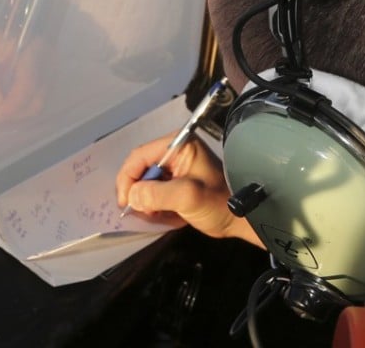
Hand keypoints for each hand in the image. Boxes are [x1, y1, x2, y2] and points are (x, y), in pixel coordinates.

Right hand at [115, 133, 261, 245]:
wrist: (240, 219)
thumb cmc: (218, 203)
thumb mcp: (187, 196)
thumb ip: (157, 194)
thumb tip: (131, 197)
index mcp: (178, 144)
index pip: (139, 156)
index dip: (127, 178)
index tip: (124, 201)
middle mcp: (174, 152)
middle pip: (139, 169)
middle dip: (137, 193)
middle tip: (141, 213)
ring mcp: (175, 168)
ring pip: (144, 183)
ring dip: (146, 202)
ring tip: (158, 216)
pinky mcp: (175, 182)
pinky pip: (153, 192)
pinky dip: (154, 207)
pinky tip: (167, 217)